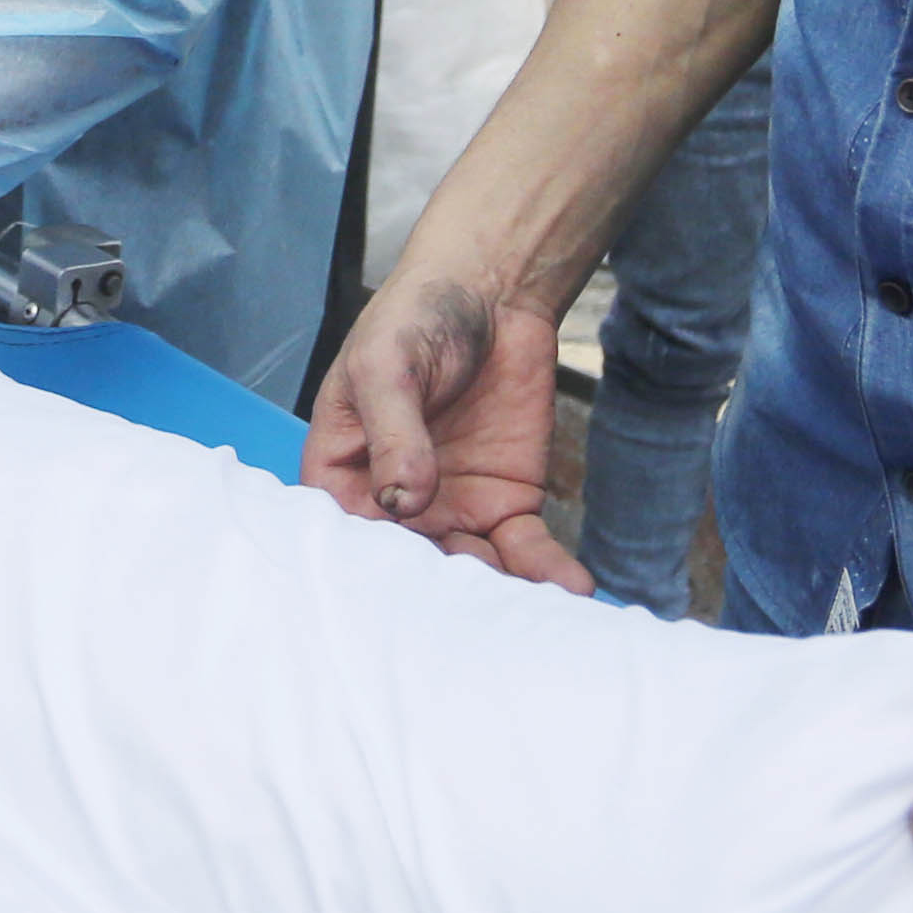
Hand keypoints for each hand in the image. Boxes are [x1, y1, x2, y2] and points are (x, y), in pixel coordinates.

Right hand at [305, 262, 589, 590]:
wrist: (492, 290)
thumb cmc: (415, 318)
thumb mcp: (388, 367)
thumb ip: (394, 432)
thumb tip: (403, 500)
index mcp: (343, 475)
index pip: (349, 536)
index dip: (374, 568)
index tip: (408, 594)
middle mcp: (395, 506)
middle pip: (412, 568)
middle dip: (443, 601)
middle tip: (477, 621)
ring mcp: (452, 509)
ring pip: (472, 571)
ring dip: (498, 597)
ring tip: (527, 617)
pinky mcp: (507, 504)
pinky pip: (524, 550)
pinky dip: (547, 572)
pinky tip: (569, 589)